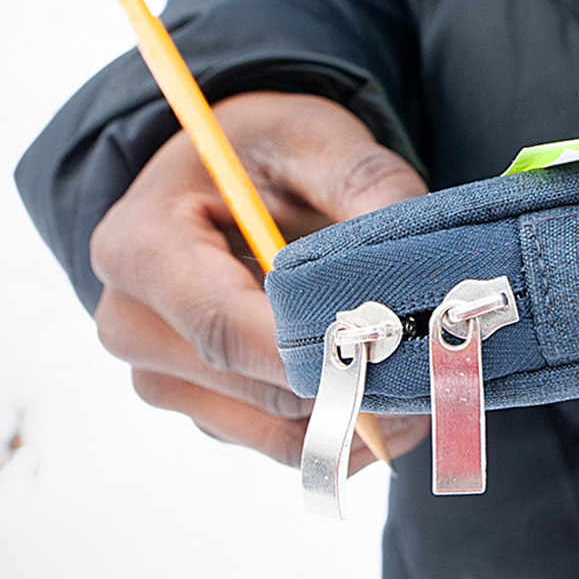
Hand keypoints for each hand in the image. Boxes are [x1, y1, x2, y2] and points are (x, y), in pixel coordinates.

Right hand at [89, 91, 431, 467]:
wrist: (221, 178)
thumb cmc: (262, 151)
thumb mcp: (316, 138)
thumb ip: (368, 184)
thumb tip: (416, 254)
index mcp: (139, 247)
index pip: (225, 328)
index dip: (316, 352)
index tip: (403, 349)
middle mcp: (131, 324)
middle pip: (257, 386)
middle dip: (357, 383)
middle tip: (446, 368)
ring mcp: (161, 377)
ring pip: (276, 429)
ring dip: (359, 417)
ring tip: (429, 378)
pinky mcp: (201, 408)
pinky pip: (280, 441)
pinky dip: (343, 428)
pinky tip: (389, 392)